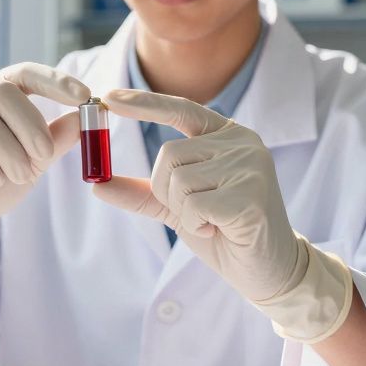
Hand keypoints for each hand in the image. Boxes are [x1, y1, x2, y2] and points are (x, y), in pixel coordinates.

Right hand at [0, 63, 89, 292]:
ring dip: (9, 152)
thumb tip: (85, 116)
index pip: (24, 73)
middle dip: (30, 125)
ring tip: (20, 176)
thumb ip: (56, 138)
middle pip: (1, 91)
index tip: (84, 96)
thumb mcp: (36, 160)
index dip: (54, 80)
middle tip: (44, 155)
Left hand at [92, 89, 351, 341]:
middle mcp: (242, 142)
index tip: (108, 97)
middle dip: (165, 191)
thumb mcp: (178, 207)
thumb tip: (97, 184)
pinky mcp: (251, 195)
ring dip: (182, 211)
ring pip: (179, 181)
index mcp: (227, 135)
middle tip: (192, 212)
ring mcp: (250, 166)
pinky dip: (195, 223)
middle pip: (169, 155)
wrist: (268, 269)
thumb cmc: (225, 232)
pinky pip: (194, 205)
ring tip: (211, 221)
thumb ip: (144, 193)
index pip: (181, 108)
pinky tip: (219, 229)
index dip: (144, 102)